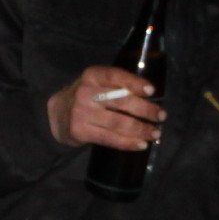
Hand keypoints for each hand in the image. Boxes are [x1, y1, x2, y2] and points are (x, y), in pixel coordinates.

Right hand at [47, 65, 163, 150]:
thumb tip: (149, 98)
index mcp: (92, 75)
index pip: (115, 76)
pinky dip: (128, 142)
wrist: (56, 113)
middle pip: (121, 101)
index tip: (151, 90)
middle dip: (145, 110)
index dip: (134, 83)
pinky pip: (110, 138)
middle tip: (162, 116)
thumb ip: (116, 86)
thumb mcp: (96, 83)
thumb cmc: (86, 96)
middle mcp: (86, 92)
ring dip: (141, 129)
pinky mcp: (80, 131)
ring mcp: (81, 113)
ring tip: (155, 133)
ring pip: (118, 122)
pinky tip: (141, 144)